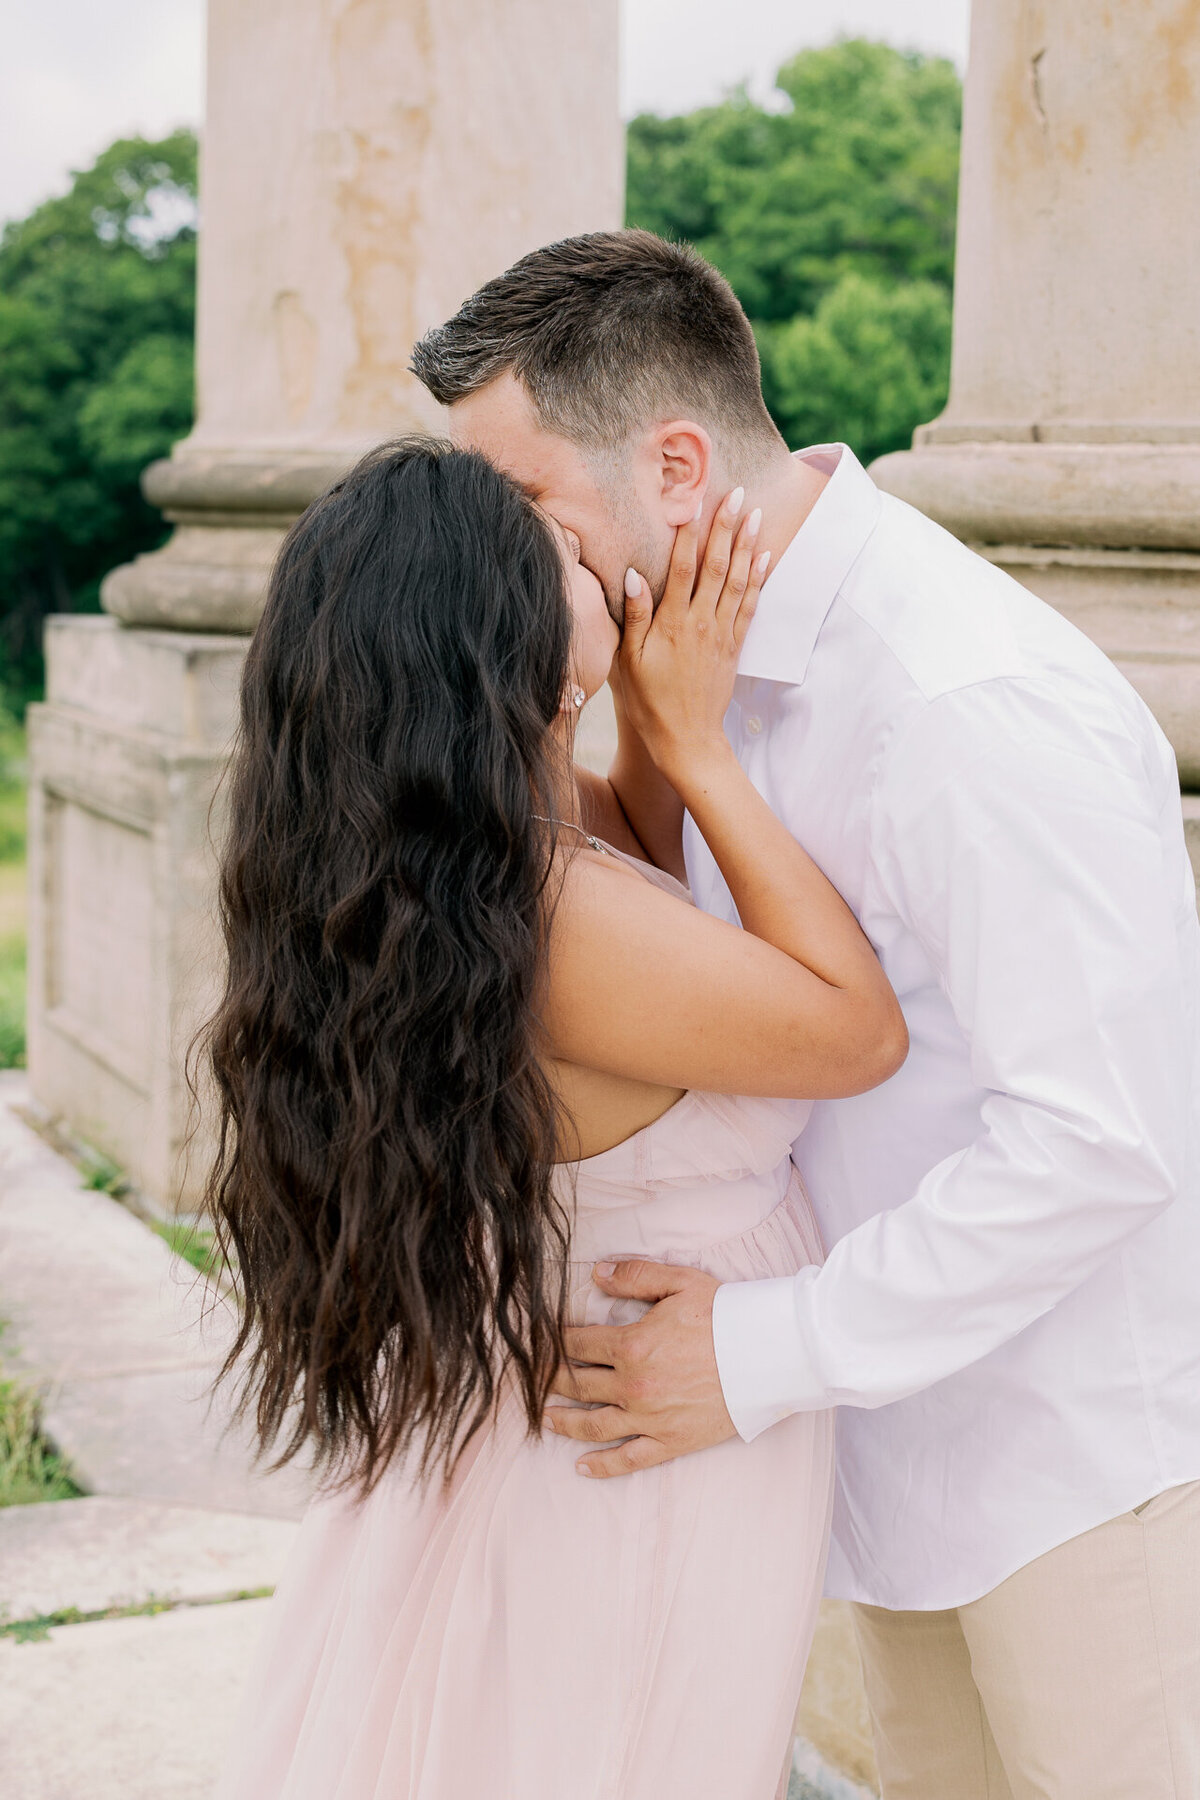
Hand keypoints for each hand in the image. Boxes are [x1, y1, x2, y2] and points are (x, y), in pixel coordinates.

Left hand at [545, 1260, 736, 1476]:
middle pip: (578, 1384)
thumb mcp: (679, 1282)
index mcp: (632, 1344)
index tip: (538, 1341)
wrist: (766, 1354)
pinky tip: (582, 1466)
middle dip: (551, 1380)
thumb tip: (596, 1274)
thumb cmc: (725, 1315)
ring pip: (594, 1425)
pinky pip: (629, 1459)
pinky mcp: (670, 1441)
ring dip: (565, 1423)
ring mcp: (650, 1417)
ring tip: (546, 1419)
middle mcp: (634, 1385)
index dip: (554, 1341)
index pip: (578, 1344)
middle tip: (531, 1380)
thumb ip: (635, 1276)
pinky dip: (603, 1465)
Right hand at [618, 489, 769, 787]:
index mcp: (672, 623)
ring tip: (753, 513)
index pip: (682, 567)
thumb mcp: (629, 661)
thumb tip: (633, 574)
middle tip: (734, 492)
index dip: (688, 531)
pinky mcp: (734, 646)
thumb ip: (634, 616)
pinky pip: (750, 605)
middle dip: (725, 526)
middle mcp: (701, 623)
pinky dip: (758, 578)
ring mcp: (722, 633)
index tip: (693, 500)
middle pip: (715, 565)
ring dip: (746, 544)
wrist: (687, 739)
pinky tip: (763, 556)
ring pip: (737, 580)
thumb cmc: (649, 702)